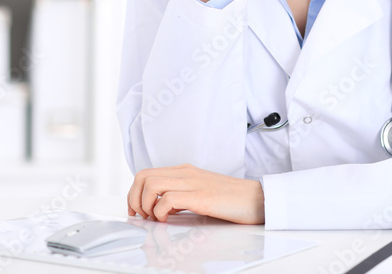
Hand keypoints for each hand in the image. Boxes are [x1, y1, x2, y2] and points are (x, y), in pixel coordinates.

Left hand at [127, 163, 264, 224]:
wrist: (257, 199)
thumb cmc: (232, 200)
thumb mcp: (201, 193)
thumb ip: (182, 196)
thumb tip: (162, 208)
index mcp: (185, 171)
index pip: (146, 173)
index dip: (134, 193)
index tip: (136, 211)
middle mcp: (185, 173)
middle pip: (143, 176)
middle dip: (133, 199)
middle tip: (140, 216)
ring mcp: (192, 182)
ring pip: (150, 184)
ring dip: (144, 205)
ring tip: (153, 218)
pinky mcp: (199, 196)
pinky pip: (167, 199)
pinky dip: (160, 211)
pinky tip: (167, 220)